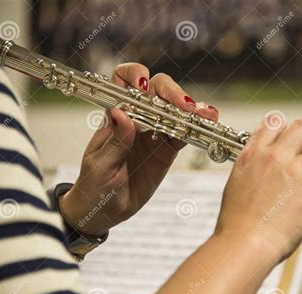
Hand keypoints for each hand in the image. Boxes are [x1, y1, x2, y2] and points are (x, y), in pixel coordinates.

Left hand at [59, 63, 218, 236]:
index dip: (134, 76)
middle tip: (184, 107)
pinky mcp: (167, 150)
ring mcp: (154, 133)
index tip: (143, 87)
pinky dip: (196, 129)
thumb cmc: (94, 185)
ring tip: (206, 114)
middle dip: (173, 93)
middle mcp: (137, 119)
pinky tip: (207, 126)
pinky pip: (184, 135)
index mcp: (115, 116)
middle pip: (157, 90)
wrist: (104, 210)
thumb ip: (114, 142)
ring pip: (175, 111)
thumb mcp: (100, 166)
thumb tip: (122, 114)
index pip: (123, 81)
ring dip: (192, 109)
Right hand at [152, 116, 301, 293]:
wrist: (243, 243)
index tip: (294, 136)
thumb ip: (252, 170)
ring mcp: (296, 173)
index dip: (287, 128)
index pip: (274, 123)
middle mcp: (275, 157)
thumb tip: (262, 172)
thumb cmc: (237, 222)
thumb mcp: (237, 184)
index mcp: (254, 154)